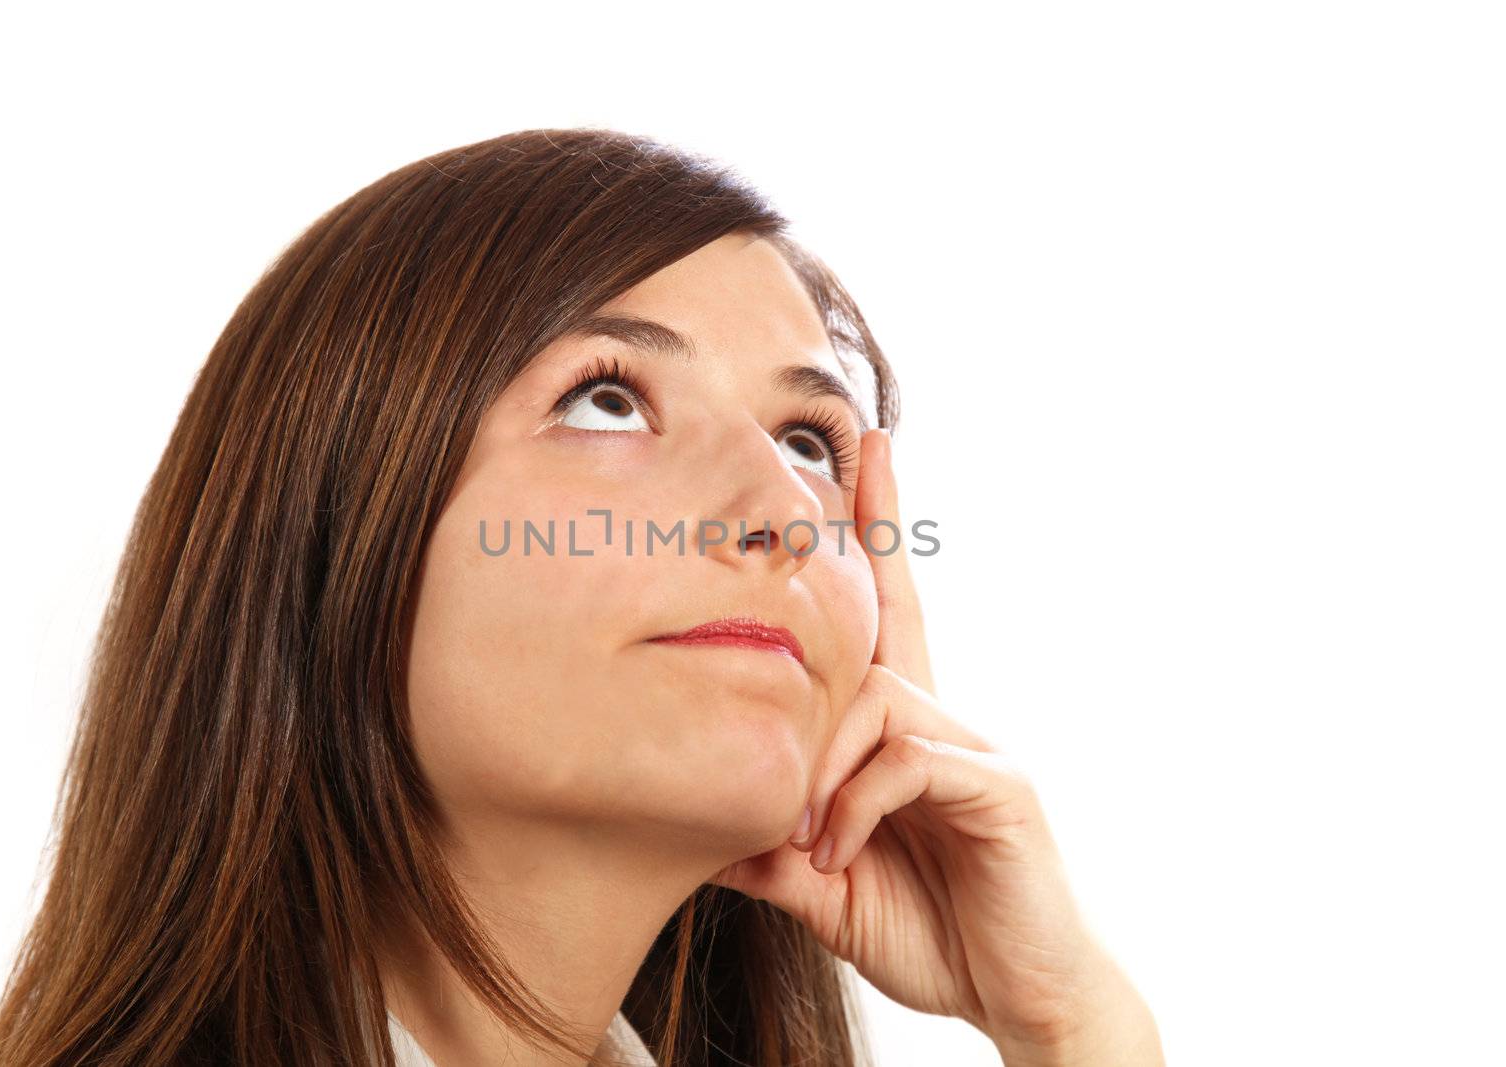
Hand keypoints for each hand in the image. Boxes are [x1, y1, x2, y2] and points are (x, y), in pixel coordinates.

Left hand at [708, 429, 1163, 1064]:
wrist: (1023, 998)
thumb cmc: (935, 932)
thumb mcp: (827, 888)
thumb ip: (773, 849)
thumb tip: (697, 826)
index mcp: (904, 737)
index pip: (889, 616)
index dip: (879, 534)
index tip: (868, 451)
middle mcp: (945, 725)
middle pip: (883, 633)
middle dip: (868, 551)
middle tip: (817, 587)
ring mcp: (978, 751)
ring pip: (880, 699)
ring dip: (821, 762)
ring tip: (805, 835)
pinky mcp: (1002, 790)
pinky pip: (910, 761)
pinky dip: (858, 805)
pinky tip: (837, 853)